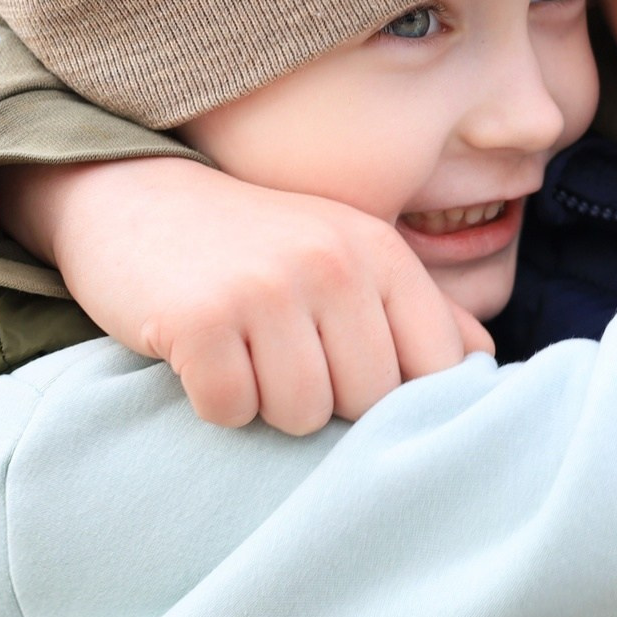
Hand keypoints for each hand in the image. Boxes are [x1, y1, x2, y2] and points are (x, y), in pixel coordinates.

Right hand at [0, 158, 489, 433]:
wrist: (133, 200)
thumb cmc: (253, 248)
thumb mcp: (345, 257)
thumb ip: (418, 311)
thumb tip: (484, 365)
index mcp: (382, 252)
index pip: (434, 371)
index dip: (394, 397)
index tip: (351, 376)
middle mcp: (332, 263)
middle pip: (366, 404)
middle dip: (325, 402)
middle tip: (281, 355)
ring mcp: (265, 287)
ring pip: (299, 416)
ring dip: (266, 403)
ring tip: (243, 350)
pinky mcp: (200, 319)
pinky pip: (231, 411)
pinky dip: (213, 401)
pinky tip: (201, 355)